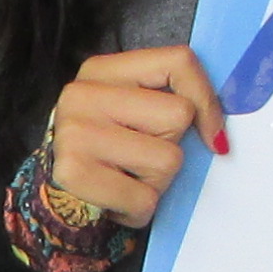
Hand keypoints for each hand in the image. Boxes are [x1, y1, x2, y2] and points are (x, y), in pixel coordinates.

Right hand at [42, 44, 229, 227]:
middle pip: (178, 114)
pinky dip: (140, 210)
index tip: (211, 134)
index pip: (178, 61)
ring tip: (128, 182)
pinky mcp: (72, 172)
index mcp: (101, 71)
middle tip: (141, 161)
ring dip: (157, 183)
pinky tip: (117, 202)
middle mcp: (84, 94)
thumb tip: (219, 136)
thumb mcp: (129, 113)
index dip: (207, 100)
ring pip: (168, 160)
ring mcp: (76, 131)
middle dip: (172, 149)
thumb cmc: (105, 155)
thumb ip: (166, 103)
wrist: (53, 199)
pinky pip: (144, 198)